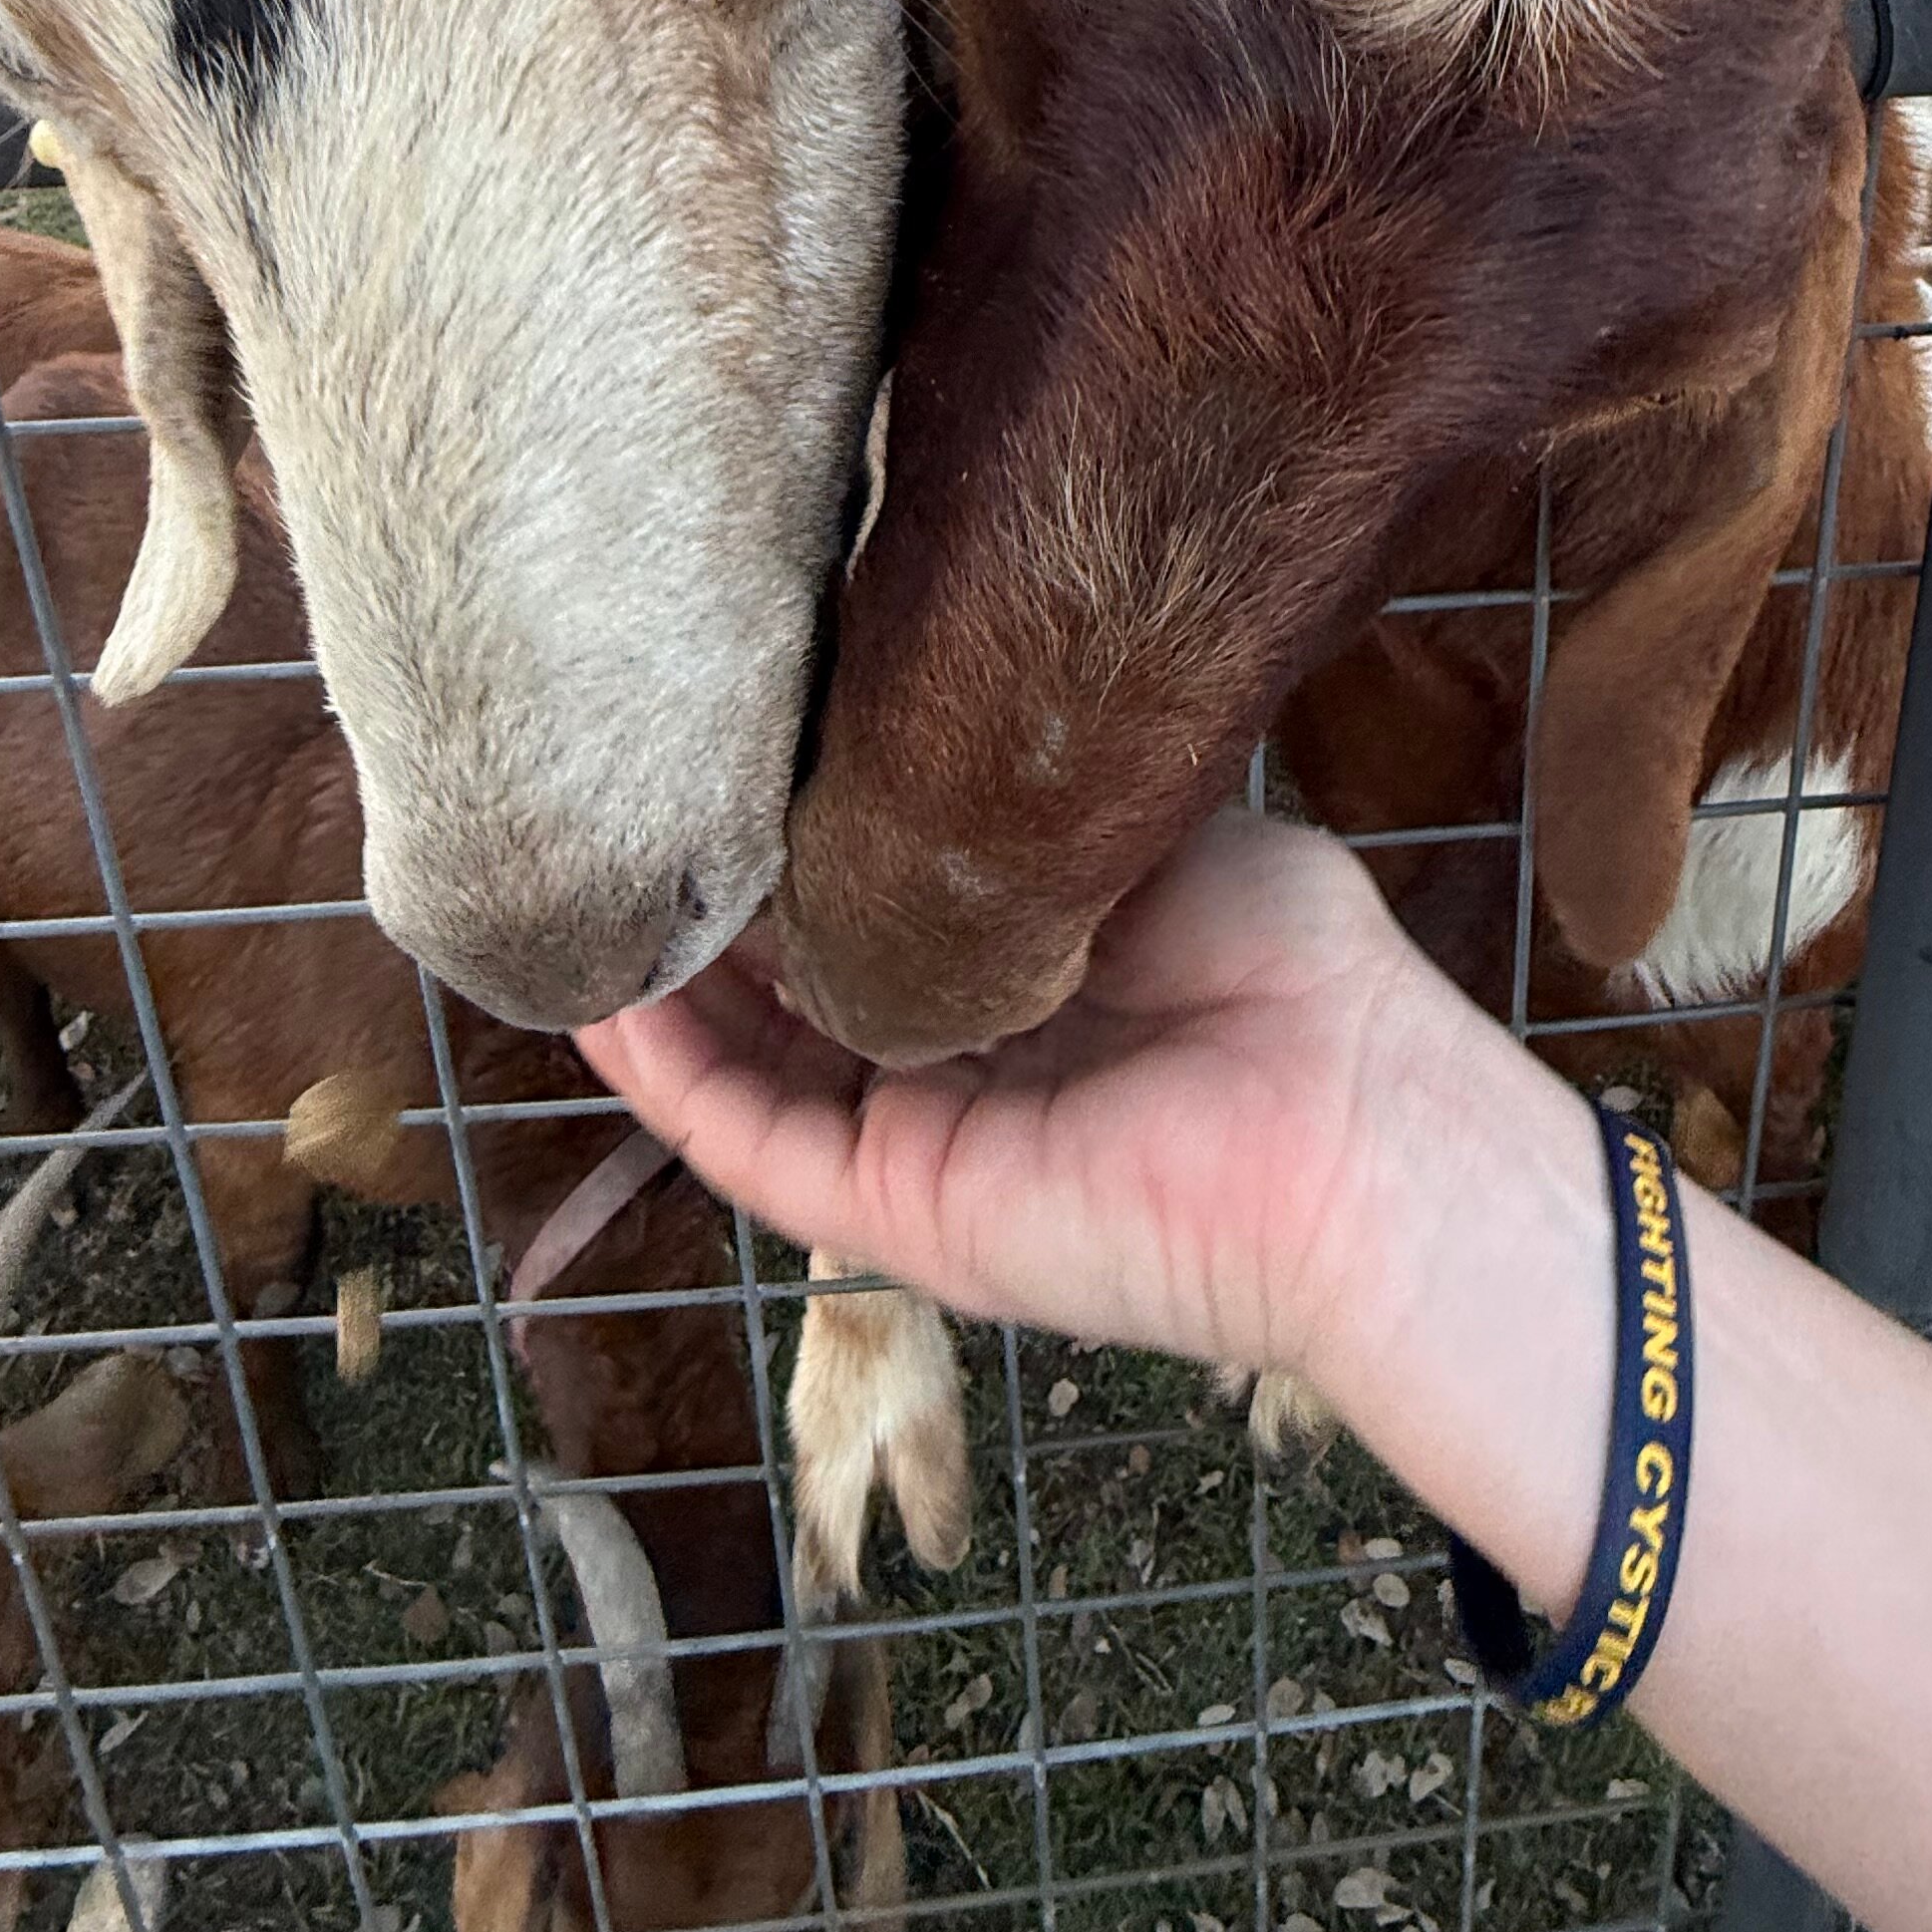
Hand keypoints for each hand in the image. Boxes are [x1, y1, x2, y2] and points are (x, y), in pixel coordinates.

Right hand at [581, 811, 1469, 1389]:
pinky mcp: (897, 1213)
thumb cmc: (1292, 963)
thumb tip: (911, 718)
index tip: (710, 743)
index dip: (785, 832)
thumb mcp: (1144, 831)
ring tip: (578, 878)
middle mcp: (959, 1057)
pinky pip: (749, 1144)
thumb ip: (1026, 801)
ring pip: (742, 1064)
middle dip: (702, 898)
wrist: (1353, 1122)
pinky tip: (602, 996)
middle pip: (785, 984)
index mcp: (1024, 970)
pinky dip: (666, 1078)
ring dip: (656, 984)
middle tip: (612, 797)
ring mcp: (921, 1140)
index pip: (866, 903)